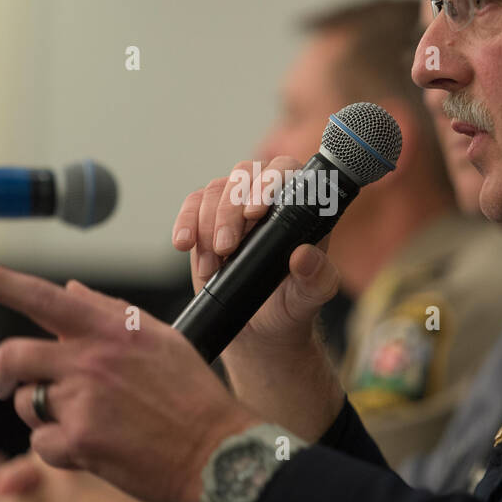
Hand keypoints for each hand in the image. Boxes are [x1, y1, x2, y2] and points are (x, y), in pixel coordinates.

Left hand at [0, 259, 259, 501]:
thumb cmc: (192, 397)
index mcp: (111, 329)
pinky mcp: (79, 442)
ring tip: (87, 422)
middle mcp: (91, 359)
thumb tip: (70, 287)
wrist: (215, 453)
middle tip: (5, 384)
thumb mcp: (160, 340)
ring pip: (29, 403)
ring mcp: (82, 400)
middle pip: (13, 356)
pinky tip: (95, 449)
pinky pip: (42, 445)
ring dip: (44, 415)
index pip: (43, 296)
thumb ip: (111, 311)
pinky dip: (60, 451)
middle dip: (0, 374)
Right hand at [172, 155, 341, 353]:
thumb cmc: (290, 306)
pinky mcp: (208, 219)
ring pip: (216, 189)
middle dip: (229, 210)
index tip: (254, 213)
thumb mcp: (308, 299)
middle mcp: (267, 199)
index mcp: (300, 208)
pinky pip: (193, 205)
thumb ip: (317, 279)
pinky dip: (186, 223)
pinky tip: (184, 244)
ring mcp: (235, 207)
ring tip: (211, 264)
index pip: (287, 172)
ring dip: (207, 223)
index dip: (269, 183)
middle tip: (226, 248)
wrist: (258, 329)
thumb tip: (304, 255)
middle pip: (244, 176)